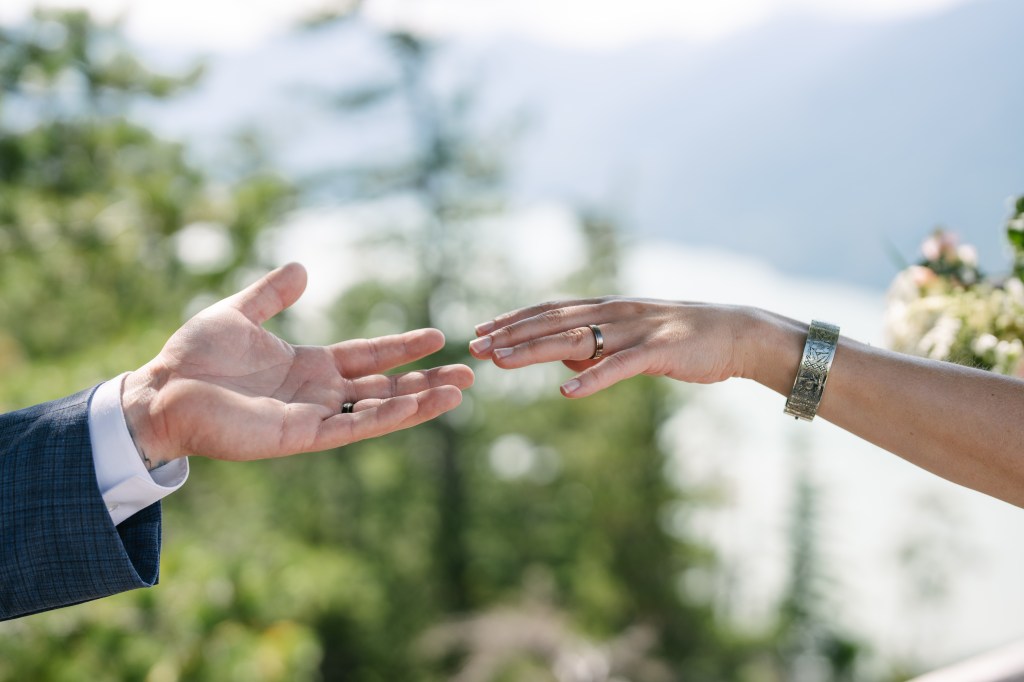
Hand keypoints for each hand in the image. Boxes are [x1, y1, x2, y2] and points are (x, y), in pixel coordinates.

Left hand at [122, 263, 473, 467]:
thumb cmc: (194, 357)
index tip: (436, 337)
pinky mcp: (302, 435)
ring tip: (460, 392)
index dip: (401, 347)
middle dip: (426, 381)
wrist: (161, 391)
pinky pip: (355, 426)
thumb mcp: (238, 313)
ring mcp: (314, 416)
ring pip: (379, 409)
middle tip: (468, 374)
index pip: (368, 356)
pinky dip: (389, 417)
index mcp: (309, 365)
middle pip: (386, 386)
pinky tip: (420, 405)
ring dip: (420, 402)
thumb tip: (303, 267)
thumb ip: (272, 294)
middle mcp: (318, 393)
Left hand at [469, 297, 761, 396]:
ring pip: (576, 339)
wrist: (736, 333)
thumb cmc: (684, 340)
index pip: (551, 310)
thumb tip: (565, 365)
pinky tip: (566, 393)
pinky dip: (592, 380)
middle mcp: (615, 312)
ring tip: (502, 362)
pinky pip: (618, 367)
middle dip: (512, 333)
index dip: (514, 319)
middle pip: (553, 321)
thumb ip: (598, 348)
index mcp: (608, 307)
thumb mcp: (633, 341)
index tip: (481, 329)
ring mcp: (636, 330)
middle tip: (476, 345)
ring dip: (535, 351)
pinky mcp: (658, 352)